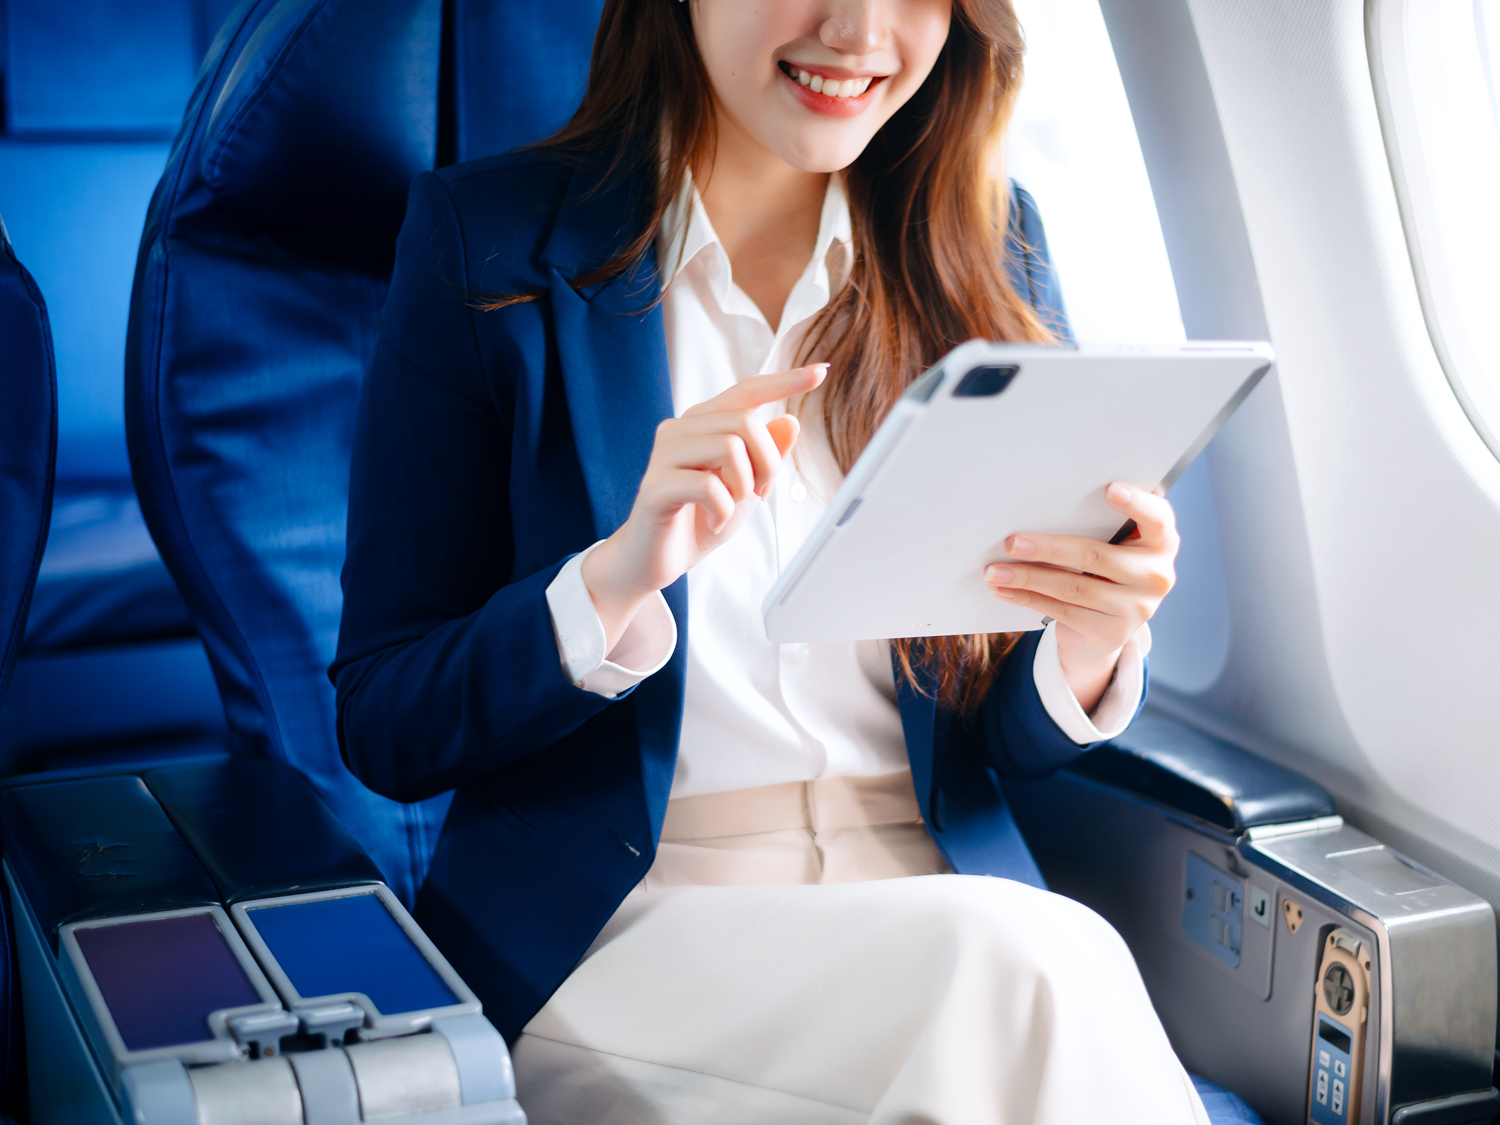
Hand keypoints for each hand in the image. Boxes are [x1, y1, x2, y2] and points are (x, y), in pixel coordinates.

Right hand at [583, 364, 827, 650]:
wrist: (653, 561)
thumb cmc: (698, 521)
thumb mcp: (745, 488)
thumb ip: (765, 456)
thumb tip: (790, 421)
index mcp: (702, 423)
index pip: (747, 392)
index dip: (784, 381)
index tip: (820, 372)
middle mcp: (680, 429)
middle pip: (745, 421)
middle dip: (767, 463)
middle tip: (758, 495)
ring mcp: (664, 454)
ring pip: (729, 447)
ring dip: (744, 486)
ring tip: (731, 508)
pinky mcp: (655, 484)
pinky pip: (708, 486)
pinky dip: (723, 510)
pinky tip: (714, 522)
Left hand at [984, 483, 1178, 712]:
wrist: (1108, 628)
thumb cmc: (1105, 569)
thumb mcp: (1113, 546)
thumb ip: (1097, 526)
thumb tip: (1038, 509)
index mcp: (1161, 543)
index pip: (1157, 518)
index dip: (1136, 503)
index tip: (1109, 488)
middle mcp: (1156, 576)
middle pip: (1096, 556)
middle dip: (1047, 549)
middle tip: (1011, 542)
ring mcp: (1136, 609)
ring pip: (1072, 588)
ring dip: (1027, 578)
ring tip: (994, 571)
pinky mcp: (1111, 633)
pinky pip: (1061, 611)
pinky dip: (1028, 598)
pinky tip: (1004, 590)